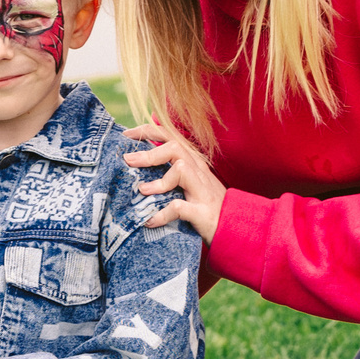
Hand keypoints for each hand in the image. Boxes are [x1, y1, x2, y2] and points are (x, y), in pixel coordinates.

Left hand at [124, 124, 225, 238]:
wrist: (234, 227)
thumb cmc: (205, 206)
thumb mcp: (188, 184)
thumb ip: (168, 173)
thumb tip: (136, 166)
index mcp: (192, 162)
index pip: (170, 136)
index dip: (147, 131)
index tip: (125, 135)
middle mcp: (197, 171)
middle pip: (175, 147)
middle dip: (149, 153)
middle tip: (128, 161)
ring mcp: (201, 190)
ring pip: (181, 169)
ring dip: (158, 181)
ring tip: (142, 191)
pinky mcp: (202, 212)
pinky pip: (179, 207)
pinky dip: (162, 214)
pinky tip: (150, 221)